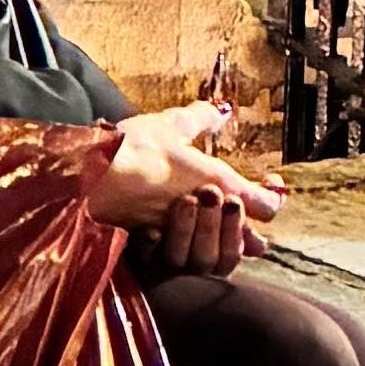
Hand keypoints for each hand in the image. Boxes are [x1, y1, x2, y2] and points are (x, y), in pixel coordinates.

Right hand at [92, 97, 284, 272]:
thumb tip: (221, 110)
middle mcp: (206, 216)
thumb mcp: (169, 124)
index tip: (270, 182)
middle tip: (253, 223)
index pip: (266, 206)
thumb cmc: (133, 147)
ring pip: (218, 253)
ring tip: (227, 237)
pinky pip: (186, 255)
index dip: (274, 197)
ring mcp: (185, 236)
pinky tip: (185, 240)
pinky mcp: (158, 247)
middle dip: (252, 234)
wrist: (90, 178)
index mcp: (218, 183)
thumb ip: (199, 119)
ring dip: (225, 245)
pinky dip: (190, 249)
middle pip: (247, 240)